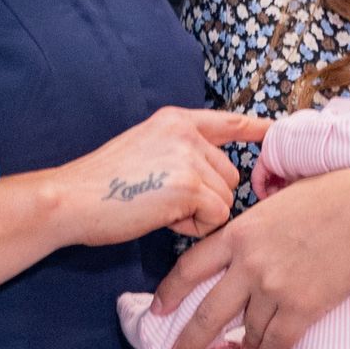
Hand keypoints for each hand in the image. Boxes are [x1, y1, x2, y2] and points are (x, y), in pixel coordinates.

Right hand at [50, 107, 268, 247]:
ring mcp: (189, 157)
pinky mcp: (189, 186)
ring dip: (200, 214)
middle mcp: (186, 133)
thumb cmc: (104, 187)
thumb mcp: (145, 150)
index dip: (257, 129)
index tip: (278, 130)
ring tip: (160, 209)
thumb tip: (215, 175)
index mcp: (175, 121)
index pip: (228, 122)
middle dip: (208, 198)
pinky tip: (163, 219)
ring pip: (226, 199)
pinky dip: (194, 227)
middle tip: (165, 202)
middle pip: (231, 175)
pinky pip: (216, 217)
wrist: (71, 200)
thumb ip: (180, 153)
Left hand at [154, 166, 349, 348]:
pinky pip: (276, 342)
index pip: (189, 267)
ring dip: (244, 347)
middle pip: (207, 313)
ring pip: (246, 331)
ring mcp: (275, 288)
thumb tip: (243, 240)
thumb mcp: (277, 201)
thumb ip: (253, 226)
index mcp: (238, 232)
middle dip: (188, 343)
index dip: (170, 293)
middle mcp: (248, 264)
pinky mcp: (303, 307)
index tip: (158, 311)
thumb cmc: (330, 195)